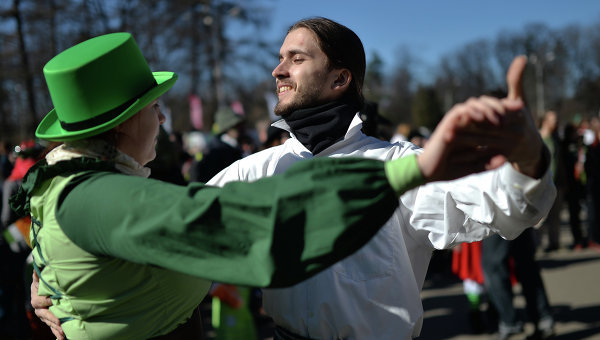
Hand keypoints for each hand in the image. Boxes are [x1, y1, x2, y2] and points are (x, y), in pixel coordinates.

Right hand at [31, 272, 64, 339]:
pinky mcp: (50, 319)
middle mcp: (39, 307)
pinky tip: (62, 338)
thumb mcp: (41, 276)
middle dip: (52, 319)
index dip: (47, 301)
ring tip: (63, 333)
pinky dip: (57, 333)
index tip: (54, 301)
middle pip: (44, 315)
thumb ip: (40, 272)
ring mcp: (44, 314)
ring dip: (56, 328)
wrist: (44, 287)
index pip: (40, 301)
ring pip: (49, 322)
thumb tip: (37, 263)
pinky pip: (53, 327)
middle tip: (60, 322)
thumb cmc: (44, 279)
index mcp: (36, 296)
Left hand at [417, 55, 548, 181]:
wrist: (531, 148)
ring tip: (446, 137)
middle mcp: (516, 132)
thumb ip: (516, 81)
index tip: (461, 111)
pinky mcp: (502, 158)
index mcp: (519, 116)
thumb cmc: (521, 119)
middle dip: (466, 128)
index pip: (495, 113)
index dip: (478, 113)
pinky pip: (483, 157)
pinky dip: (469, 155)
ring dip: (464, 142)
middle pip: (487, 129)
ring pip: (483, 143)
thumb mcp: (520, 100)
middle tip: (447, 126)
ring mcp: (510, 147)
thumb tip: (521, 57)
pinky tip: (452, 154)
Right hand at [417, 95, 512, 181]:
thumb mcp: (474, 168)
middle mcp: (464, 122)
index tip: (523, 110)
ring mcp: (456, 121)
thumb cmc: (449, 169)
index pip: (491, 114)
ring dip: (488, 107)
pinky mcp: (448, 123)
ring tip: (499, 118)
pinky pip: (462, 110)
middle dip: (501, 105)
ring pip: (474, 103)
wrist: (429, 172)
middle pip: (485, 103)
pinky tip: (484, 117)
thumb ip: (488, 163)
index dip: (506, 110)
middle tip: (515, 112)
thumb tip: (505, 160)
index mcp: (472, 130)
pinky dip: (473, 111)